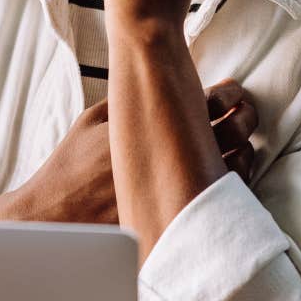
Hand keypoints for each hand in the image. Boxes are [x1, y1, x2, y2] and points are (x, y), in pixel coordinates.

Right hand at [0, 81, 257, 224]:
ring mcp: (176, 190)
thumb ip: (123, 102)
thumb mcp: (91, 121)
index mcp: (151, 125)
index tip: (233, 92)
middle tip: (246, 114)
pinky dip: (232, 185)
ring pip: (234, 168)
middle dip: (244, 119)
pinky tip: (229, 176)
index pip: (206, 102)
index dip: (226, 94)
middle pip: (229, 132)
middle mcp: (167, 157)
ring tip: (244, 146)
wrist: (54, 216)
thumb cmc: (69, 166)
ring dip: (246, 153)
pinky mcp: (179, 217)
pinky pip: (220, 199)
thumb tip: (149, 84)